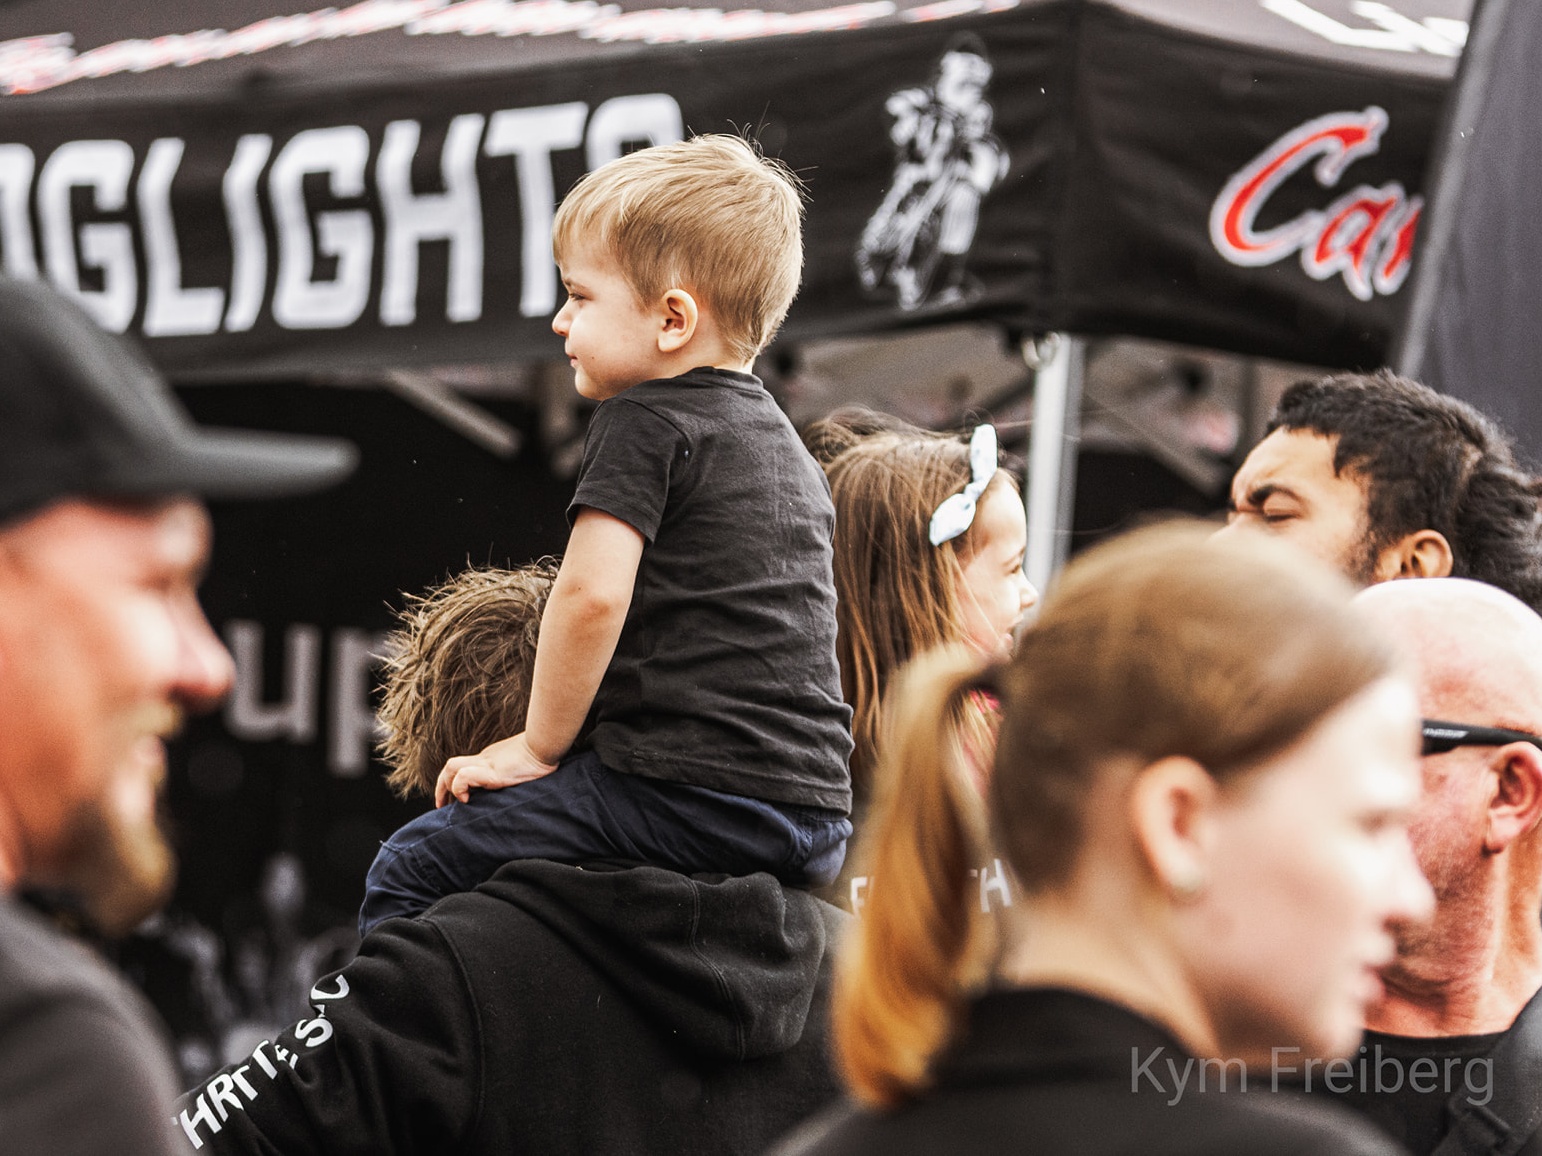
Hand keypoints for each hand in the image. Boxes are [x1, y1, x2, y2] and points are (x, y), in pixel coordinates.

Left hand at [434, 732, 558, 807]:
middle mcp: (484, 759)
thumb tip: (523, 781)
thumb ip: (517, 772)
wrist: (547, 744)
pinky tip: (467, 800)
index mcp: (491, 759)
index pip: (464, 767)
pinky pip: (463, 776)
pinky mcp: (491, 772)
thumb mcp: (525, 765)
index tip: (456, 801)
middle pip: (451, 766)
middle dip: (441, 787)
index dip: (453, 783)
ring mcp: (486, 764)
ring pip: (451, 768)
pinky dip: (459, 788)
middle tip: (441, 806)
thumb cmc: (543, 755)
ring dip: (445, 787)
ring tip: (451, 804)